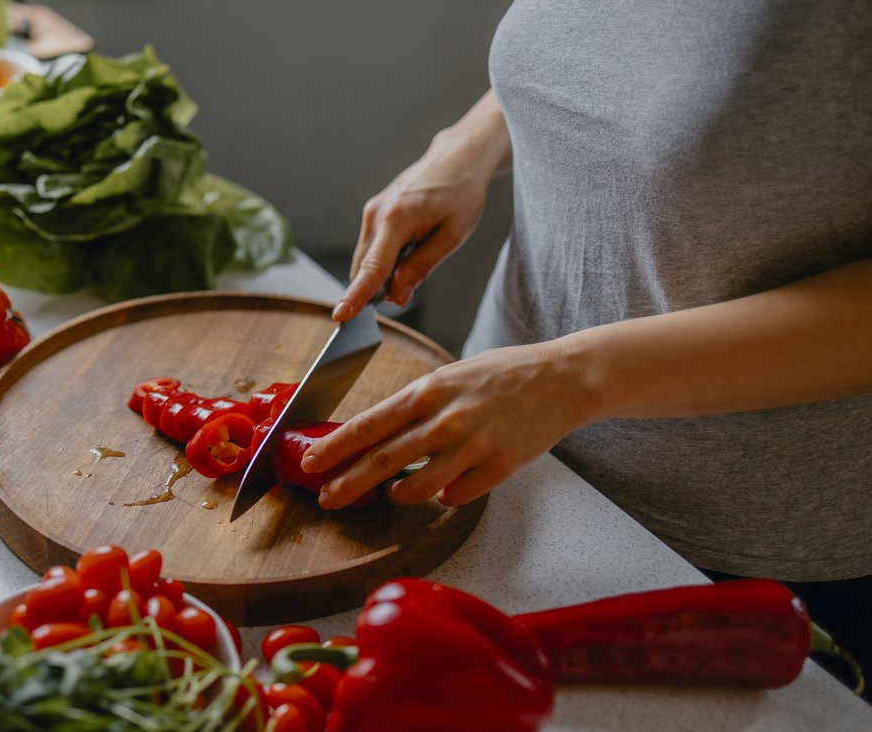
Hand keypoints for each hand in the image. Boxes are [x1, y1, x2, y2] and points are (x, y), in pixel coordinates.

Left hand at [301, 342, 586, 507]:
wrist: (562, 378)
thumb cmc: (503, 374)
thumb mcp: (450, 377)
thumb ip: (417, 406)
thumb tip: (380, 435)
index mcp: (428, 391)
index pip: (368, 425)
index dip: (335, 448)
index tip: (311, 463)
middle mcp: (444, 420)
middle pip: (382, 461)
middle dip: (347, 484)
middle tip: (325, 499)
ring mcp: (471, 447)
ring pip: (416, 488)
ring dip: (399, 494)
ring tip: (394, 492)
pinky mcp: (497, 469)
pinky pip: (456, 496)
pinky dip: (445, 496)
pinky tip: (447, 486)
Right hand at [333, 90, 510, 321]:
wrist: (456, 160)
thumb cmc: (460, 195)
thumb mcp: (452, 236)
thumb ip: (421, 267)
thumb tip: (396, 297)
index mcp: (396, 219)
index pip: (372, 268)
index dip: (357, 296)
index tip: (340, 316)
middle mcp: (375, 215)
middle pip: (364, 268)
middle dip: (377, 289)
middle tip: (408, 287)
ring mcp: (371, 212)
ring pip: (366, 260)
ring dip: (383, 273)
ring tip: (418, 253)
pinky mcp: (373, 213)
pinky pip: (371, 248)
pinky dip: (384, 260)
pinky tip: (409, 247)